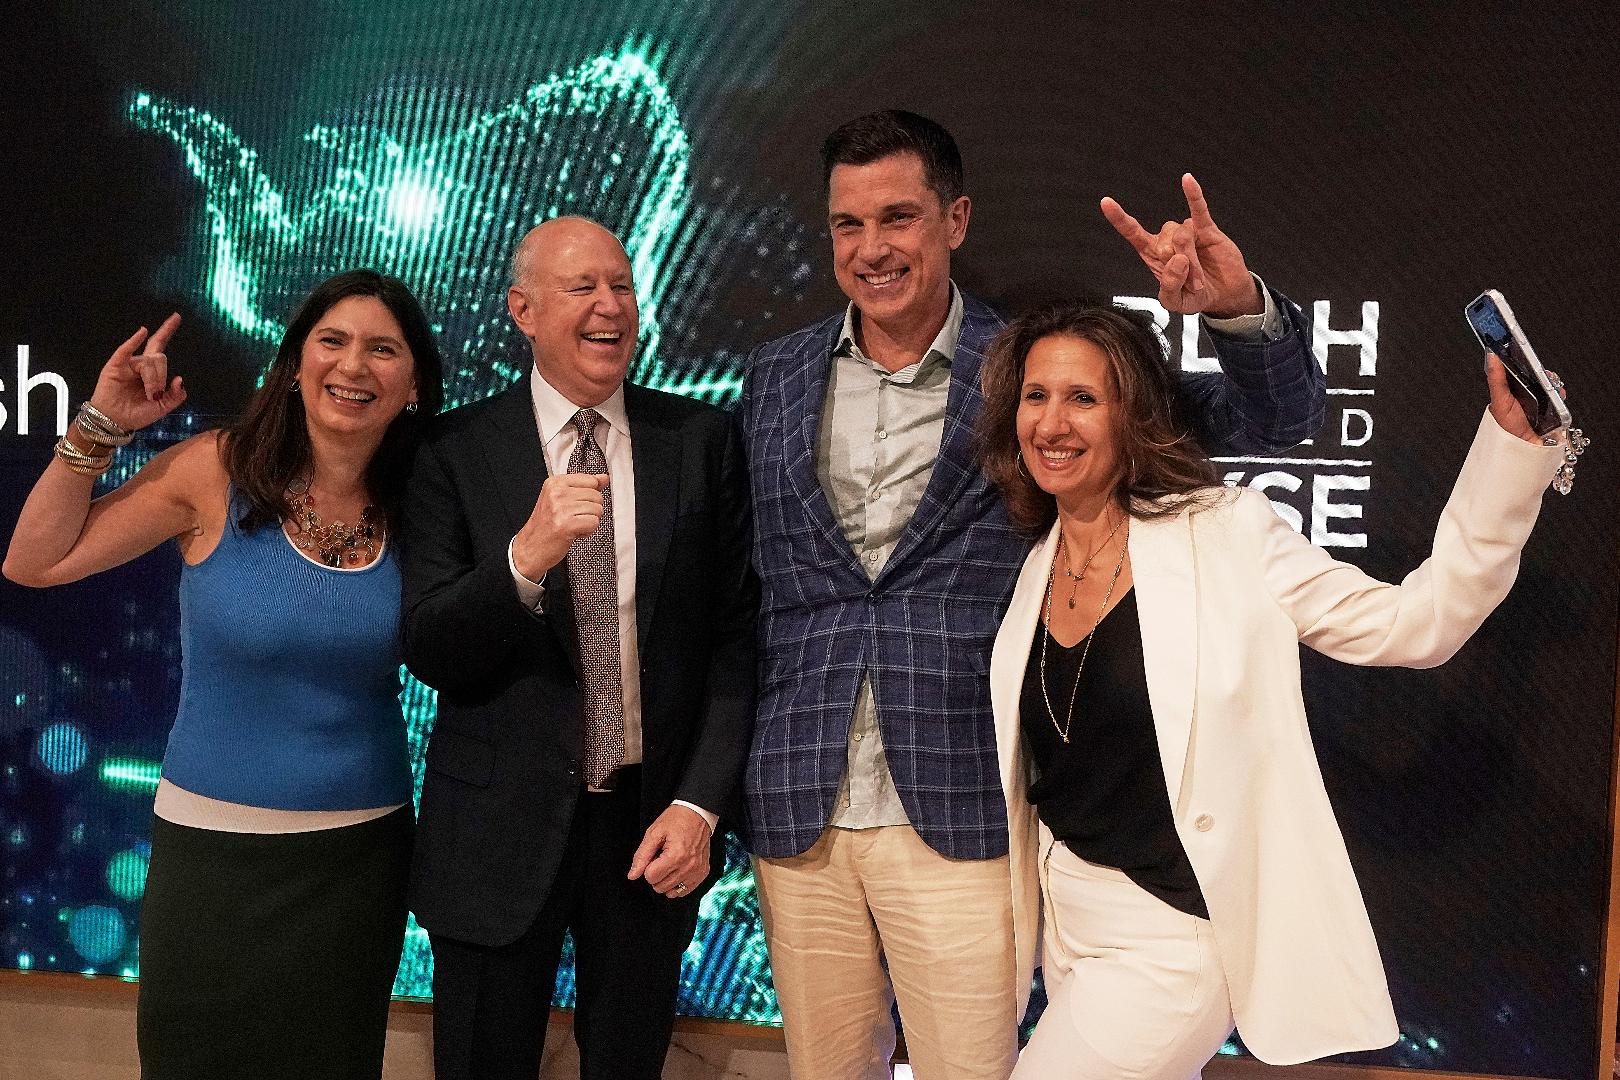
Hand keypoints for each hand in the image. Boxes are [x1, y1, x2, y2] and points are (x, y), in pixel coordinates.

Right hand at [87, 313, 186, 431]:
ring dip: (152, 379)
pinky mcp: (115, 366)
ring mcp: (128, 364)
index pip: (160, 348)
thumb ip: (176, 396)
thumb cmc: (137, 413)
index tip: (177, 317)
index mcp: (152, 372)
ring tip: (149, 394)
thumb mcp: (162, 408)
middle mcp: (141, 364)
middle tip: (156, 394)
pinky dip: (134, 340)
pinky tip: (142, 331)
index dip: (167, 331)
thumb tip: (180, 380)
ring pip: (148, 362)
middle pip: (159, 358)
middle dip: (161, 377)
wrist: (116, 421)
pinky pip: (126, 350)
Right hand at [510, 472, 610, 579]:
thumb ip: (585, 487)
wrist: (531, 547)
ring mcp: (561, 508)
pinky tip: (574, 533)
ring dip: (589, 521)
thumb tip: (604, 478)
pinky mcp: (566, 524)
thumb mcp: (562, 499)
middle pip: (597, 496)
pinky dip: (588, 531)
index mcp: (555, 483)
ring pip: (598, 510)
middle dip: (591, 510)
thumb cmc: (546, 525)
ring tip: (573, 525)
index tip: (575, 505)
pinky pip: (594, 523)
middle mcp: (557, 493)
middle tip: (573, 518)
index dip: (590, 496)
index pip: (591, 480)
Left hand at [627, 804, 711, 897]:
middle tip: (662, 857)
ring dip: (666, 880)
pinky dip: (677, 884)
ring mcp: (697, 872)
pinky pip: (684, 891)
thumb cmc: (676, 820)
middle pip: (659, 886)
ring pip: (671, 892)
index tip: (654, 854)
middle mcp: (689, 867)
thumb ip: (641, 856)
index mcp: (676, 856)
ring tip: (671, 862)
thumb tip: (632, 875)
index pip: (650, 877)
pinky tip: (677, 870)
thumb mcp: (654, 833)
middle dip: (656, 873)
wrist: (698, 813)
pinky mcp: (702, 873)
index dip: (647, 866)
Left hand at [1100, 174, 1262, 317]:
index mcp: (1153, 255)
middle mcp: (1167, 240)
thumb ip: (1169, 286)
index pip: (1133, 233)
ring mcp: (1186, 232)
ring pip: (1183, 234)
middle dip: (1181, 268)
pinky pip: (1198, 208)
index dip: (1119, 219)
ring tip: (1199, 277)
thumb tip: (1176, 260)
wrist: (1224, 294)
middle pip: (1165, 241)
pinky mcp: (1206, 228)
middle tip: (1191, 284)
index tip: (1106, 202)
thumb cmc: (1196, 297)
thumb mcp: (1175, 303)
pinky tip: (1187, 180)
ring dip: (1193, 261)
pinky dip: (1193, 194)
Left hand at [1486, 353, 1566, 443]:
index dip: (1523, 360)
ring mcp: (1539, 401)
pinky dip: (1560, 393)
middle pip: (1536, 376)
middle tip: (1542, 374)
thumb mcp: (1499, 399)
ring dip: (1552, 382)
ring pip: (1549, 384)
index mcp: (1510, 389)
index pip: (1518, 369)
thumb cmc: (1506, 427)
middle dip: (1541, 372)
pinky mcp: (1551, 409)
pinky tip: (1557, 395)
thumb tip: (1491, 355)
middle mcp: (1525, 394)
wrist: (1522, 448)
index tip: (1526, 353)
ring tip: (1550, 385)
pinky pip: (1559, 396)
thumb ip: (1496, 378)